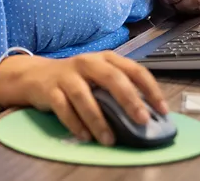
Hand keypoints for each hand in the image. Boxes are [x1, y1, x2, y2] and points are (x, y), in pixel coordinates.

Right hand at [5, 51, 168, 145]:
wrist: (36, 75)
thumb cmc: (76, 79)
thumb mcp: (98, 77)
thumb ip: (118, 90)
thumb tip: (145, 114)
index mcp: (106, 58)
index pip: (134, 69)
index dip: (150, 89)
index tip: (162, 110)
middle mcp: (88, 62)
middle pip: (111, 78)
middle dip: (128, 100)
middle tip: (141, 120)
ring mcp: (67, 75)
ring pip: (84, 96)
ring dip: (98, 120)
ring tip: (109, 140)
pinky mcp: (50, 89)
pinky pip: (63, 108)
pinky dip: (75, 124)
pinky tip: (85, 137)